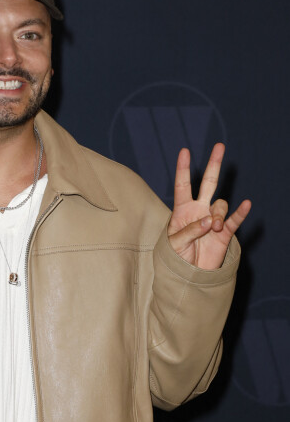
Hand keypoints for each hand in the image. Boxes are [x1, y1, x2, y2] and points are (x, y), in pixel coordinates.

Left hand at [167, 143, 250, 269]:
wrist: (189, 274)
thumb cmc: (176, 257)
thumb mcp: (176, 243)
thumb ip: (191, 230)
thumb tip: (210, 220)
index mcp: (182, 210)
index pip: (182, 185)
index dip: (182, 169)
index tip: (185, 151)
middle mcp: (199, 210)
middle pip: (208, 183)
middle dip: (213, 165)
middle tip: (219, 146)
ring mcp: (213, 220)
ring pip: (220, 205)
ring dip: (218, 215)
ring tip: (213, 229)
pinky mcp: (225, 232)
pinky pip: (234, 219)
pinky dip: (240, 213)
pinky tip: (246, 204)